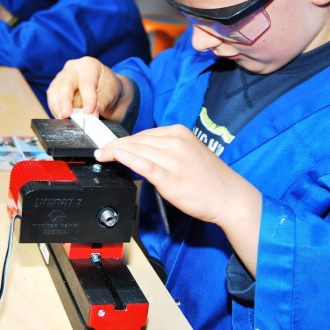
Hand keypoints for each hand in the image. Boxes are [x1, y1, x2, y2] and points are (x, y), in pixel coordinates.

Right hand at [46, 57, 132, 119]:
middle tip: (66, 115)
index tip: (88, 112)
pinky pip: (52, 98)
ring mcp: (62, 76)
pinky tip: (60, 117)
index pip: (86, 82)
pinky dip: (55, 109)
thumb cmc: (108, 86)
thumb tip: (92, 115)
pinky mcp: (56, 87)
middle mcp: (72, 68)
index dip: (87, 98)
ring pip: (54, 91)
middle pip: (65, 84)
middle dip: (64, 101)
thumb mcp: (111, 93)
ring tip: (63, 119)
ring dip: (57, 107)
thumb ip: (101, 103)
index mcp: (88, 65)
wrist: (104, 88)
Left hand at [94, 124, 261, 239]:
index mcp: (179, 132)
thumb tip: (140, 151)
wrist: (229, 197)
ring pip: (136, 150)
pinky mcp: (170, 177)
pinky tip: (115, 156)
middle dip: (114, 146)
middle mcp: (175, 141)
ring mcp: (173, 158)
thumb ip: (165, 148)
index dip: (122, 141)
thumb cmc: (209, 178)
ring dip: (115, 152)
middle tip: (100, 152)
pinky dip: (127, 158)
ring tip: (102, 156)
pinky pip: (144, 164)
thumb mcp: (188, 152)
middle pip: (136, 140)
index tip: (110, 146)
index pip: (143, 134)